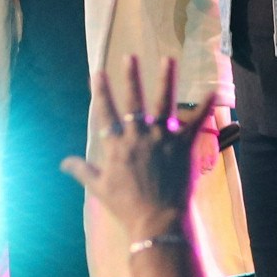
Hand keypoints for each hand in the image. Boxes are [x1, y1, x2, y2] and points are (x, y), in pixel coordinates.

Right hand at [62, 55, 211, 240]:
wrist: (156, 219)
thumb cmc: (126, 206)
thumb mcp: (99, 188)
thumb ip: (82, 170)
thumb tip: (63, 162)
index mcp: (118, 145)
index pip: (106, 112)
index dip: (100, 91)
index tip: (97, 72)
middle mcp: (139, 136)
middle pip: (134, 101)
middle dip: (131, 77)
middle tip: (130, 57)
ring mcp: (162, 138)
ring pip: (164, 103)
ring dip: (166, 79)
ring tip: (168, 59)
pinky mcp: (184, 145)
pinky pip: (196, 122)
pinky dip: (205, 107)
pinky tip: (213, 91)